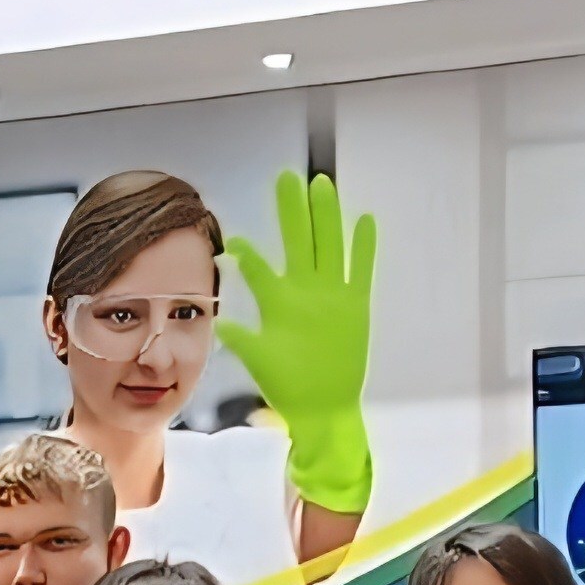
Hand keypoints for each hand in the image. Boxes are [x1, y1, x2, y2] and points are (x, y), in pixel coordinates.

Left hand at [216, 168, 376, 515]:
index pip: (260, 269)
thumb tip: (221, 326)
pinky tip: (363, 221)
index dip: (247, 253)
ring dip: (326, 218)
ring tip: (321, 185)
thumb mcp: (261, 361)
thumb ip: (245, 340)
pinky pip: (360, 270)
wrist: (323, 407)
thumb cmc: (288, 386)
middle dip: (293, 211)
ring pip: (330, 246)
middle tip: (286, 178)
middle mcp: (304, 291)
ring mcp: (331, 295)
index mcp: (278, 302)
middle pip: (299, 241)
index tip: (232, 238)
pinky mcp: (355, 305)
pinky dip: (363, 248)